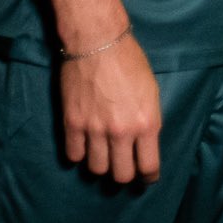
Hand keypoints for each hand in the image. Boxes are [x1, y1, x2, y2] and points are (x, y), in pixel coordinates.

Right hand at [59, 32, 161, 182]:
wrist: (98, 43)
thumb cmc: (131, 62)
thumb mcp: (151, 93)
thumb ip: (147, 121)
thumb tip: (143, 143)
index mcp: (147, 123)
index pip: (148, 166)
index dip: (148, 177)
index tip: (146, 179)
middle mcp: (121, 132)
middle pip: (121, 175)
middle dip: (124, 175)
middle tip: (123, 169)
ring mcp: (94, 130)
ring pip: (97, 169)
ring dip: (101, 166)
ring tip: (103, 156)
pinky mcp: (72, 124)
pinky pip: (73, 155)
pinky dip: (79, 155)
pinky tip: (84, 147)